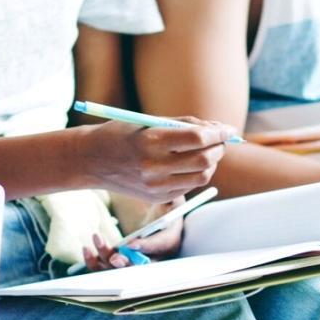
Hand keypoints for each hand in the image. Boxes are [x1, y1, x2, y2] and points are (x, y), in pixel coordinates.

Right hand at [72, 118, 238, 204]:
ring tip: (206, 151)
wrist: (91, 160)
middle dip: (219, 148)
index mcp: (151, 142)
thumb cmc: (122, 134)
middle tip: (221, 140)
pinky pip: (189, 186)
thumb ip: (184, 124)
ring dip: (211, 162)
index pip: (198, 138)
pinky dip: (195, 174)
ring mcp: (156, 186)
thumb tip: (218, 128)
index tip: (228, 129)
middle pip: (204, 159)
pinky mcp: (158, 198)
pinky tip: (188, 164)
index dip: (218, 132)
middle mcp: (154, 167)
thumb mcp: (149, 121)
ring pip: (201, 176)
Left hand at [83, 198, 184, 270]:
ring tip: (97, 237)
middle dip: (126, 263)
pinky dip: (94, 262)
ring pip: (119, 267)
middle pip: (140, 266)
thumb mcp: (171, 200)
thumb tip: (170, 194)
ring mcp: (134, 261)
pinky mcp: (119, 260)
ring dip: (106, 257)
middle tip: (115, 258)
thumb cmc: (164, 206)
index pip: (162, 246)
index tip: (132, 244)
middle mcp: (154, 256)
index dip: (147, 247)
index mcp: (170, 240)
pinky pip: (105, 267)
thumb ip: (171, 198)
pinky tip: (87, 249)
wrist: (157, 214)